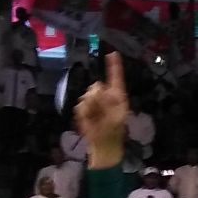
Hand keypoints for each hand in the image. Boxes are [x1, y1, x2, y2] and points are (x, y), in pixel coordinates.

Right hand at [73, 52, 131, 168]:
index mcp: (117, 95)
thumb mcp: (116, 115)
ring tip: (95, 119)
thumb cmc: (114, 130)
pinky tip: (88, 121)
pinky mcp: (84, 108)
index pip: (116, 77)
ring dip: (90, 108)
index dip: (114, 66)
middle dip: (96, 99)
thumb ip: (107, 101)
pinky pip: (80, 105)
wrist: (103, 144)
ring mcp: (93, 101)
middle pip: (96, 86)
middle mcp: (105, 95)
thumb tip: (97, 89)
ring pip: (87, 96)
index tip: (113, 53)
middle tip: (101, 112)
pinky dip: (84, 114)